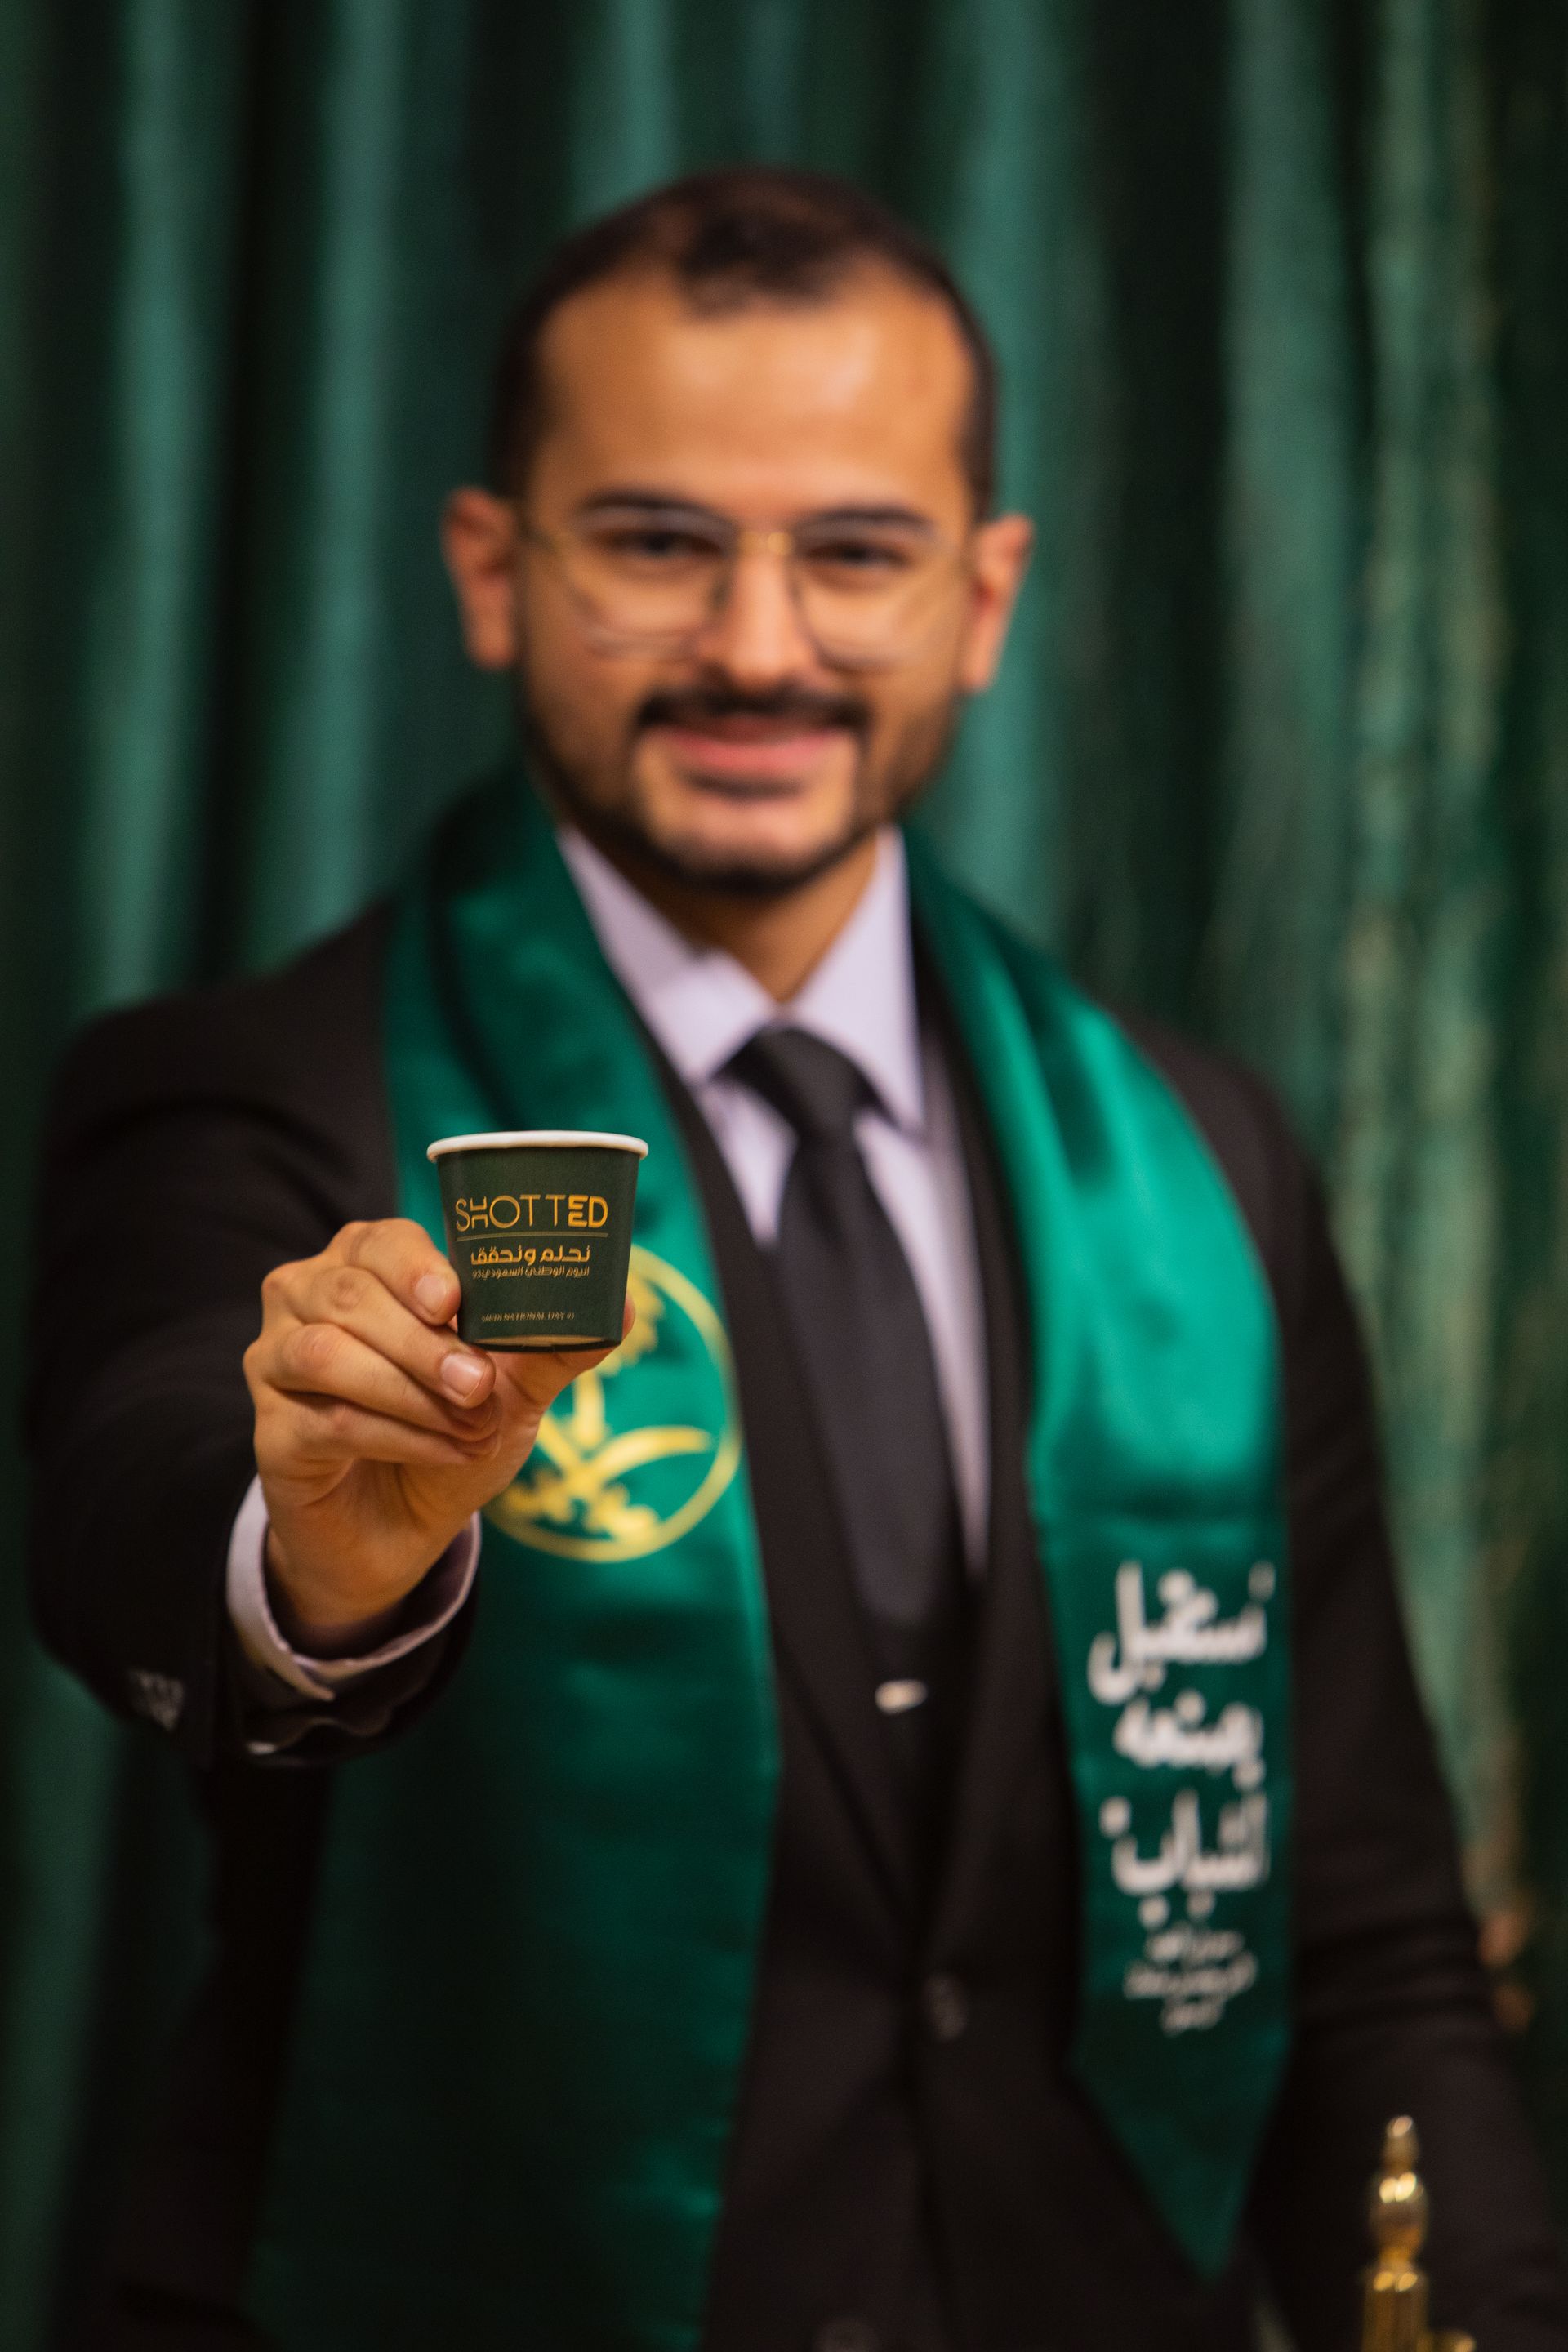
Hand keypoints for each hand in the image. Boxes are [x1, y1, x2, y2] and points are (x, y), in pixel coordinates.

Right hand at [243, 1217, 628, 1643]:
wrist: (403, 1526)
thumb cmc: (454, 1429)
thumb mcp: (514, 1387)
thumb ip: (556, 1345)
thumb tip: (619, 1305)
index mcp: (364, 1264)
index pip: (379, 1241)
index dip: (416, 1266)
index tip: (456, 1301)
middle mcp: (305, 1297)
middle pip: (350, 1295)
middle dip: (424, 1343)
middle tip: (479, 1385)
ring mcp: (275, 1361)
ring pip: (327, 1354)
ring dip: (410, 1391)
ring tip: (471, 1425)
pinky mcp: (271, 1431)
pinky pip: (326, 1421)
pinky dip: (395, 1436)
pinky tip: (443, 1450)